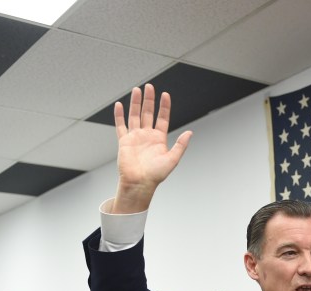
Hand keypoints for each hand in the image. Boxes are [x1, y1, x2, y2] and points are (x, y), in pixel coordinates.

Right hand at [112, 84, 192, 214]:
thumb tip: (190, 133)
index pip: (162, 118)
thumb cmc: (156, 175)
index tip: (165, 95)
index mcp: (159, 139)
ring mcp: (135, 137)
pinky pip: (121, 125)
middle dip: (149, 100)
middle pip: (148, 113)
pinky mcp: (124, 141)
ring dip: (135, 103)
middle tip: (149, 86)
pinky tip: (119, 105)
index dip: (164, 106)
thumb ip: (181, 145)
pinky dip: (119, 115)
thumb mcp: (173, 159)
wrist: (139, 183)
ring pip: (135, 116)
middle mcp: (147, 136)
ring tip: (136, 90)